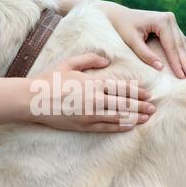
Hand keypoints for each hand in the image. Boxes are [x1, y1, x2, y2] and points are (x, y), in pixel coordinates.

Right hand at [25, 54, 155, 132]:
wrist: (33, 99)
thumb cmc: (50, 79)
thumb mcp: (70, 63)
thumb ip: (90, 59)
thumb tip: (107, 60)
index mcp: (93, 83)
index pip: (121, 88)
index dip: (136, 91)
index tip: (147, 94)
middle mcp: (95, 99)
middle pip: (124, 103)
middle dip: (140, 106)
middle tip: (153, 108)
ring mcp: (90, 114)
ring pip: (118, 116)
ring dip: (134, 117)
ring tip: (146, 118)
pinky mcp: (83, 125)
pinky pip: (106, 127)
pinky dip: (120, 127)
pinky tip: (129, 126)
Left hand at [102, 3, 185, 78]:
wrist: (119, 15)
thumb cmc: (123, 28)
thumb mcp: (131, 41)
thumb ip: (145, 54)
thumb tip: (160, 68)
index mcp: (161, 21)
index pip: (171, 46)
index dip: (177, 63)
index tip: (182, 76)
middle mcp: (169, 19)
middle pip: (179, 45)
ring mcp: (171, 20)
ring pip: (183, 42)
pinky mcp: (170, 24)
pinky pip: (181, 40)